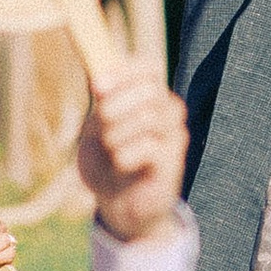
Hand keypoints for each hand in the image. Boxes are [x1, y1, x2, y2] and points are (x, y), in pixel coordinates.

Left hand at [77, 59, 188, 241]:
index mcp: (150, 96)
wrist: (117, 203)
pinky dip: (124, 155)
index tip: (96, 87)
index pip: (149, 67)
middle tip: (100, 125)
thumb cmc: (106, 160)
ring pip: (149, 117)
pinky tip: (120, 165)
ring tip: (110, 149)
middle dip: (116, 105)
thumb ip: (103, 103)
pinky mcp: (173, 163)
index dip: (124, 72)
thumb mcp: (97, 127)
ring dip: (116, 133)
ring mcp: (174, 137)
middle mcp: (169, 112)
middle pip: (151, 90)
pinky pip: (149, 147)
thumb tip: (100, 80)